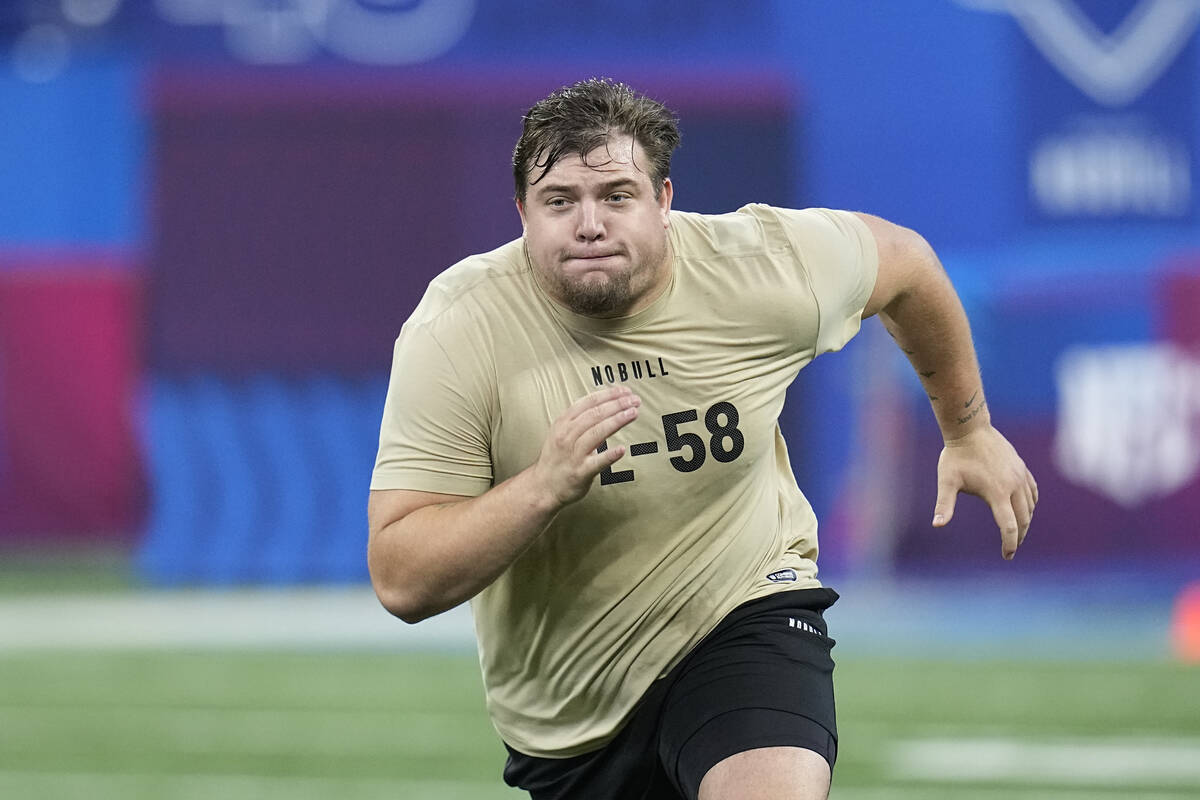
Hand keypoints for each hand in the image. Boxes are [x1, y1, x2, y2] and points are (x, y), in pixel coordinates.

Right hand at [530, 386, 640, 507]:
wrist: (542, 487)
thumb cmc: (556, 458)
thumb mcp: (561, 433)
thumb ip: (581, 420)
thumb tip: (606, 408)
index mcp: (563, 423)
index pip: (588, 402)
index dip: (608, 395)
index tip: (624, 391)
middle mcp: (567, 436)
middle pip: (595, 414)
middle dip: (617, 404)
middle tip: (634, 400)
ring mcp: (573, 454)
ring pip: (597, 432)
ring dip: (616, 421)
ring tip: (632, 413)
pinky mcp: (580, 472)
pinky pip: (597, 462)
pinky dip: (610, 455)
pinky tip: (622, 449)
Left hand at [932, 424, 1037, 559]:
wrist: (970, 429)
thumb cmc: (955, 457)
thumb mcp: (947, 481)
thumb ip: (944, 504)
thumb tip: (936, 524)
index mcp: (997, 493)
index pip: (1009, 526)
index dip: (1009, 544)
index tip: (1007, 556)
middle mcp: (1014, 485)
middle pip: (1024, 519)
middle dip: (1019, 536)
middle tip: (1011, 548)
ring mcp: (1020, 475)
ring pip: (1031, 505)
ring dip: (1026, 521)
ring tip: (1017, 531)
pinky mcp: (1022, 468)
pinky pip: (1033, 490)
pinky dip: (1031, 503)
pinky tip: (1026, 509)